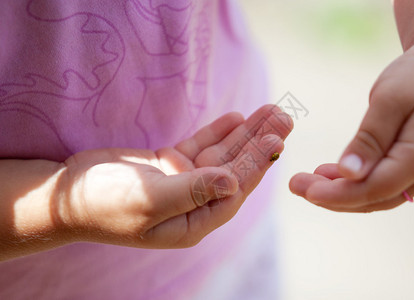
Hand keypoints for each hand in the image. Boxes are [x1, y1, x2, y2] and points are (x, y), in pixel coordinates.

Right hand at [55, 105, 292, 247]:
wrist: (66, 193)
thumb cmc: (103, 204)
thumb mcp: (148, 200)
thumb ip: (193, 191)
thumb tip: (234, 182)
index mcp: (193, 221)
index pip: (233, 190)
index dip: (256, 164)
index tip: (276, 138)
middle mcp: (193, 203)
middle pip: (234, 169)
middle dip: (258, 143)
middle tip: (284, 117)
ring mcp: (182, 182)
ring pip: (221, 155)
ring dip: (244, 133)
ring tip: (270, 110)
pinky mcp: (170, 165)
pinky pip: (201, 146)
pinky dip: (218, 132)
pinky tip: (238, 117)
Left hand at [289, 29, 413, 211]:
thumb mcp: (389, 99)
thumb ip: (369, 140)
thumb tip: (348, 175)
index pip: (373, 190)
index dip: (335, 195)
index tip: (303, 189)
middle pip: (373, 198)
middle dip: (332, 196)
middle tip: (295, 185)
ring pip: (378, 196)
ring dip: (342, 192)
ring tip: (309, 179)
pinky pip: (385, 184)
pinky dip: (358, 183)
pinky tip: (333, 174)